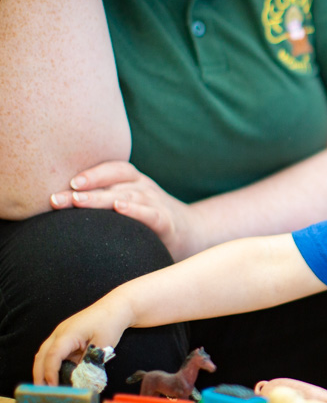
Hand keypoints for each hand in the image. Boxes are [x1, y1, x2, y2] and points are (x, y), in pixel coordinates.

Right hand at [33, 295, 132, 385]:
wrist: (117, 307)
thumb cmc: (110, 323)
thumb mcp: (103, 345)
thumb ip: (90, 362)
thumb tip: (81, 380)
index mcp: (67, 334)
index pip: (52, 356)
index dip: (50, 373)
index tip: (52, 387)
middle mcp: (60, 333)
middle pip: (42, 355)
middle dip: (39, 374)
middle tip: (41, 392)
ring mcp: (61, 334)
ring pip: (45, 353)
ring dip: (43, 369)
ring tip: (46, 387)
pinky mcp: (66, 337)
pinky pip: (55, 352)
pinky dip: (53, 364)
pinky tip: (56, 376)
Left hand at [50, 161, 207, 260]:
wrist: (194, 232)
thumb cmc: (151, 219)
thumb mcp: (131, 202)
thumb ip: (106, 199)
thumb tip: (62, 203)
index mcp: (134, 181)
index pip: (112, 169)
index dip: (91, 173)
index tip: (66, 182)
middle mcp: (144, 188)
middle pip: (112, 183)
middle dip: (83, 190)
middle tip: (56, 199)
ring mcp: (157, 203)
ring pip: (127, 196)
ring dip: (101, 198)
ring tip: (78, 202)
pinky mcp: (167, 222)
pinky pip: (151, 213)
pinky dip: (135, 210)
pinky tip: (120, 209)